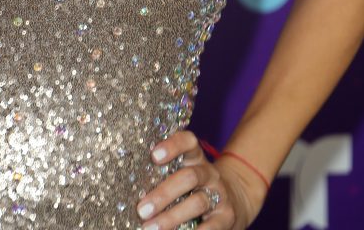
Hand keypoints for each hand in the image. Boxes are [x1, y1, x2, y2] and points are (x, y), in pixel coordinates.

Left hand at [134, 131, 265, 229]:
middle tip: (141, 210)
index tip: (154, 155)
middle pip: (189, 177)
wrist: (236, 197)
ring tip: (150, 229)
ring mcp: (220, 194)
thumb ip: (162, 173)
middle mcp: (209, 173)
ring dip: (172, 217)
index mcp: (195, 157)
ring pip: (197, 202)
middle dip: (163, 194)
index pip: (188, 141)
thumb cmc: (195, 185)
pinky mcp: (227, 216)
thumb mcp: (183, 171)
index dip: (173, 145)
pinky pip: (211, 227)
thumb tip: (127, 184)